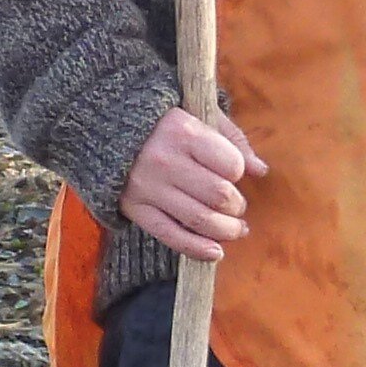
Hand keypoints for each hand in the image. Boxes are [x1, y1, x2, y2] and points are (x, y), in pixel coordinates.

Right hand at [121, 105, 266, 260]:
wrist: (105, 126)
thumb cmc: (163, 120)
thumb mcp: (198, 114)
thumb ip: (232, 139)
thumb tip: (261, 171)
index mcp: (184, 131)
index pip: (231, 165)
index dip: (238, 172)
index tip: (232, 171)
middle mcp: (166, 161)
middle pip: (219, 196)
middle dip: (236, 206)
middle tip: (236, 205)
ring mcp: (148, 188)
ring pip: (200, 220)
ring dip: (226, 230)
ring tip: (235, 229)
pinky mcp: (135, 208)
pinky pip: (171, 236)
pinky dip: (197, 249)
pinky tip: (215, 252)